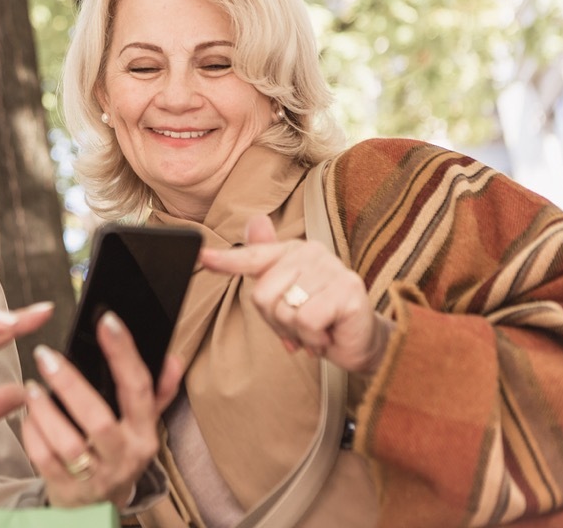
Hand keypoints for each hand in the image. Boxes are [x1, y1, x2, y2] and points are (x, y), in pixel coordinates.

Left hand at [21, 312, 182, 508]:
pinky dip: (33, 434)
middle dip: (70, 384)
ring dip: (46, 410)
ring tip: (31, 387)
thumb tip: (173, 358)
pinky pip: (45, 460)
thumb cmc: (117, 454)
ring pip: (69, 442)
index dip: (124, 353)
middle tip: (46, 355)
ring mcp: (95, 476)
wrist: (98, 508)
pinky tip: (27, 415)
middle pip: (99, 419)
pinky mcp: (67, 490)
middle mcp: (123, 456)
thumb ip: (157, 391)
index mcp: (144, 434)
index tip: (107, 321)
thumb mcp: (141, 425)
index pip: (138, 388)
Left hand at [199, 214, 393, 374]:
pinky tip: (327, 336)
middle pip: (262, 294)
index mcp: (292, 252)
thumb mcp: (286, 295)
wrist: (359, 341)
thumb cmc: (319, 318)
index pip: (253, 256)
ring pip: (284, 309)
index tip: (202, 256)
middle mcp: (311, 253)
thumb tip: (255, 220)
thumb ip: (268, 264)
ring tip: (315, 331)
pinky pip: (305, 321)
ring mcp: (332, 269)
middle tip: (299, 327)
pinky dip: (312, 338)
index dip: (226, 260)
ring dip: (296, 333)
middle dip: (276, 322)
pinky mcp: (347, 290)